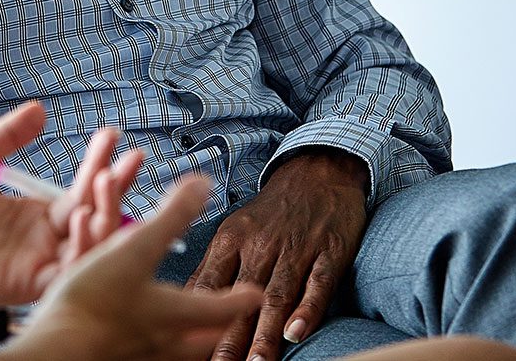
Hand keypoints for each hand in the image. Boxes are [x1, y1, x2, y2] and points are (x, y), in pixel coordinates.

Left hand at [0, 101, 143, 311]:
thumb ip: (7, 137)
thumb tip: (39, 109)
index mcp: (34, 214)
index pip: (80, 189)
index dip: (99, 163)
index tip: (112, 134)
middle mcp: (42, 240)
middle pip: (96, 215)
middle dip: (117, 187)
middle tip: (133, 158)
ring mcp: (37, 263)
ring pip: (91, 245)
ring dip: (107, 214)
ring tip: (107, 180)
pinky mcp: (26, 284)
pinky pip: (68, 271)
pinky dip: (84, 247)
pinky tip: (85, 216)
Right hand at [7, 176, 260, 360]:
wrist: (54, 351)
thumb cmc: (95, 302)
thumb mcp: (136, 248)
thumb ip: (171, 217)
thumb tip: (203, 185)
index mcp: (173, 314)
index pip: (218, 308)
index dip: (239, 299)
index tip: (255, 296)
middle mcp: (159, 343)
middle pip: (198, 343)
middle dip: (212, 332)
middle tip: (222, 327)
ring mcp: (134, 358)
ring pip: (167, 355)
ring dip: (178, 343)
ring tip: (178, 336)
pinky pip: (132, 355)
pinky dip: (137, 346)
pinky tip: (129, 343)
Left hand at [184, 150, 368, 360]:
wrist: (318, 172)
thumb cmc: (272, 211)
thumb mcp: (235, 230)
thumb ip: (214, 268)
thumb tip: (186, 304)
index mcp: (232, 240)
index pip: (211, 286)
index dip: (199, 318)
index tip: (189, 347)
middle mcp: (261, 245)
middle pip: (242, 298)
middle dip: (231, 338)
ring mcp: (296, 248)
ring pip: (277, 296)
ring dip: (265, 334)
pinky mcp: (329, 252)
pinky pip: (317, 284)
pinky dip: (307, 309)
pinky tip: (296, 332)